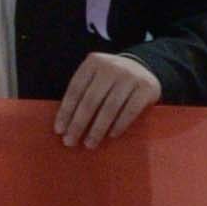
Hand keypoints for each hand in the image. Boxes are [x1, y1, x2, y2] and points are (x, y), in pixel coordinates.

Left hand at [51, 49, 167, 149]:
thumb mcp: (95, 78)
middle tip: (70, 141)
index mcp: (94, 62)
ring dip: (97, 129)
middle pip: (91, 100)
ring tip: (89, 144)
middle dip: (78, 124)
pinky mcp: (147, 87)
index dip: (66, 111)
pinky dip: (119, 125)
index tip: (59, 131)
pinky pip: (130, 111)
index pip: (76, 89)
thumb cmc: (111, 81)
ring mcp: (131, 76)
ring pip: (109, 107)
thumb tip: (65, 126)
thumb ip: (83, 93)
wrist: (144, 69)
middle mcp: (112, 66)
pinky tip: (111, 136)